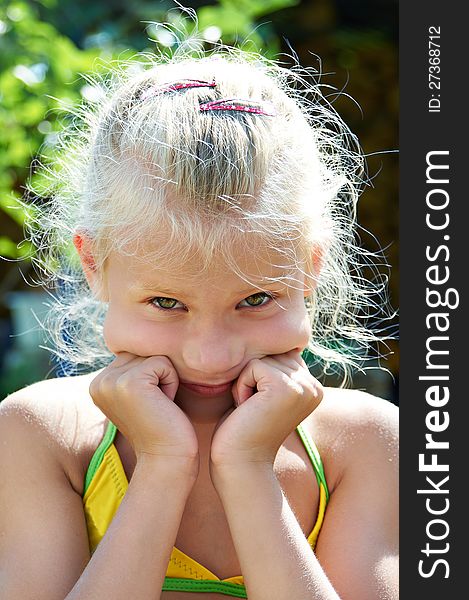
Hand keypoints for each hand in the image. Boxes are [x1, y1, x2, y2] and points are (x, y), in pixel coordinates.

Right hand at [89, 353, 198, 463]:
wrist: (167, 458)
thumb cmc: (162, 426)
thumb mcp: (141, 395)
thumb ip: (134, 370)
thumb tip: (143, 342)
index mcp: (99, 383)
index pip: (136, 354)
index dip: (152, 377)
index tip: (149, 404)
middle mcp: (100, 380)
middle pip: (144, 352)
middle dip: (158, 376)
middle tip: (156, 405)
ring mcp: (112, 381)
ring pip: (155, 356)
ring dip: (166, 379)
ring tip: (159, 405)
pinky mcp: (130, 383)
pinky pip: (163, 363)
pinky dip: (171, 382)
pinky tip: (164, 404)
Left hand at [210, 350, 322, 467]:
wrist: (241, 464)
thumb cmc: (244, 430)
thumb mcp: (264, 394)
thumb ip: (273, 370)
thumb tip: (269, 340)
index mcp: (312, 387)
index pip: (278, 355)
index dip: (259, 377)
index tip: (259, 407)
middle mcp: (313, 385)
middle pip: (270, 354)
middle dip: (252, 379)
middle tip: (253, 410)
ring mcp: (302, 386)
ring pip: (260, 359)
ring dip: (245, 383)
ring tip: (250, 410)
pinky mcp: (286, 387)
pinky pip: (253, 366)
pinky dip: (241, 387)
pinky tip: (246, 409)